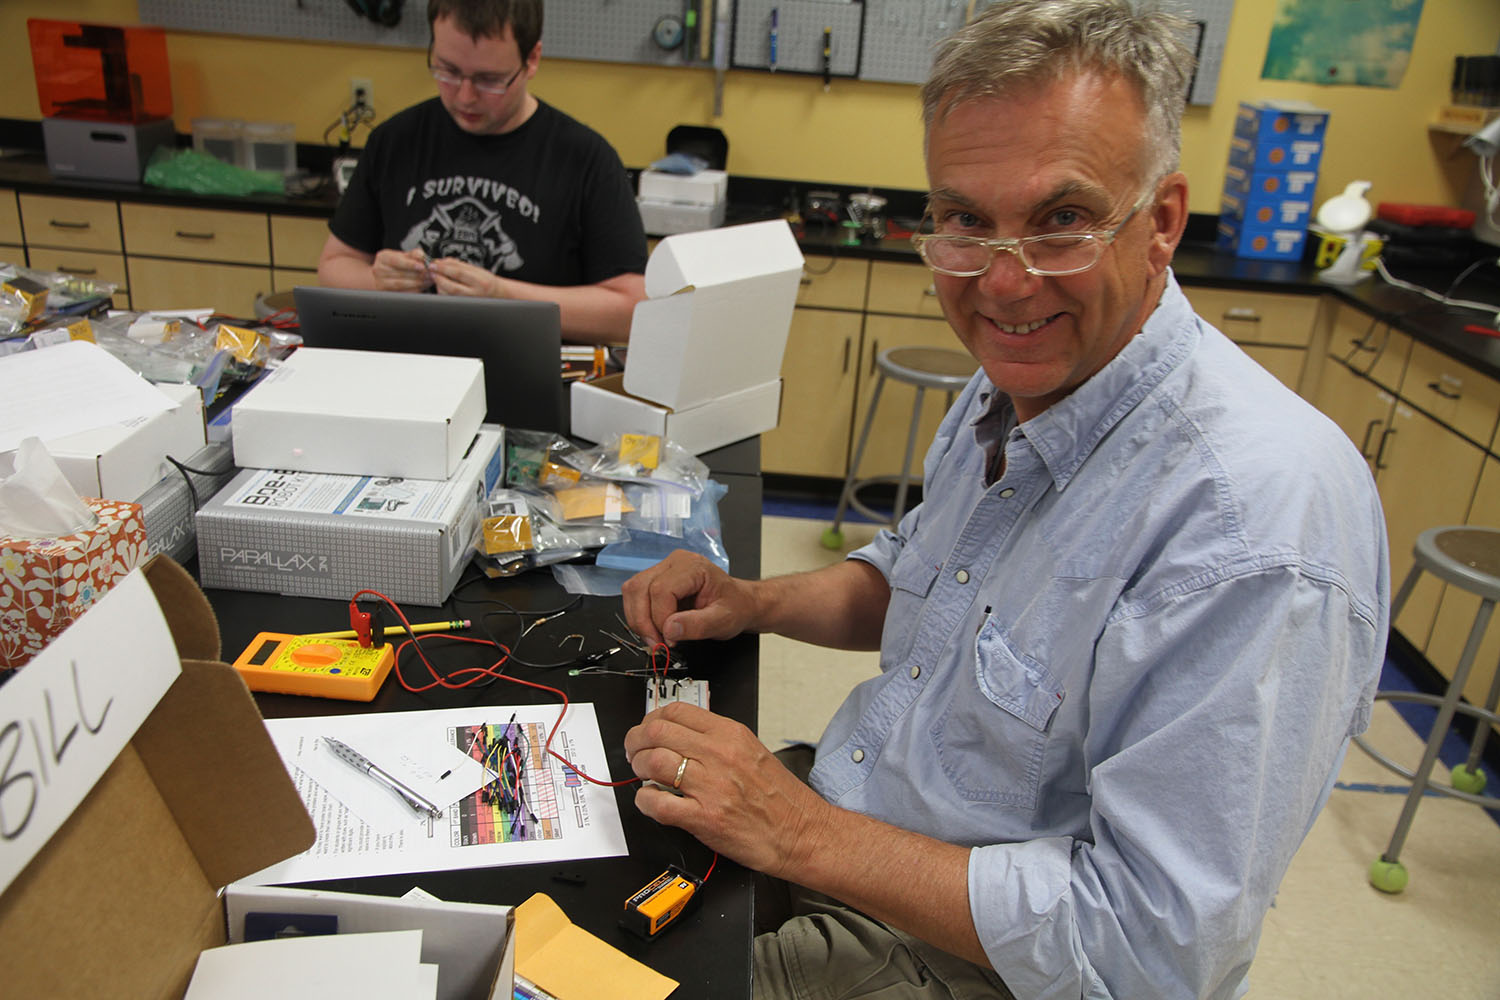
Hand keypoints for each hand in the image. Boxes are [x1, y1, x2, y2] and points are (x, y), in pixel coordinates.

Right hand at [370, 248, 432, 291]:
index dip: (410, 264)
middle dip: (418, 274)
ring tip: (429, 280)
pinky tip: (423, 286)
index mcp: (383, 258)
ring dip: (418, 282)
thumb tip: (422, 256)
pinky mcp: (387, 293)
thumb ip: (413, 254)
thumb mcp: (403, 255)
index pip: (396, 260)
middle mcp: (379, 270)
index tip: (422, 266)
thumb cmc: (396, 264)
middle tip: (431, 273)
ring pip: (402, 284)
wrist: (384, 276)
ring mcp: (381, 283)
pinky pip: (403, 292)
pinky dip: (415, 289)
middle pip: (400, 273)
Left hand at [430, 257, 506, 297]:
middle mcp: (475, 294)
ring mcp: (469, 302)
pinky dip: (441, 291)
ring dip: (438, 284)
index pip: (459, 273)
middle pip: (452, 287)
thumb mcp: (477, 269)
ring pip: (448, 295)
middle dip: (439, 277)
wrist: (497, 294)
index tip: (434, 263)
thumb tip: (443, 261)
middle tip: (431, 270)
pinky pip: (448, 299)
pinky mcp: (463, 306)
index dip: (444, 268)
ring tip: (436, 276)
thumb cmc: (487, 281)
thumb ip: (459, 265)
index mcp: (480, 281)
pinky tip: (441, 285)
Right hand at [620, 550, 758, 647]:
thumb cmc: (734, 607)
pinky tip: (654, 629)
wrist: (738, 603)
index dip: (659, 618)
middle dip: (643, 622)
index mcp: (692, 566)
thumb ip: (698, 625)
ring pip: (632, 591)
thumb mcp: (723, 621)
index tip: (669, 640)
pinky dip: (639, 616)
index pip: (661, 589)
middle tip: (657, 644)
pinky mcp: (655, 580)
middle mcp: (674, 563)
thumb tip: (670, 629)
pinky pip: (635, 596)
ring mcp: (662, 569)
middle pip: (639, 588)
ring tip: (656, 638)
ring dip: (638, 619)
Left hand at [624, 702, 826, 877]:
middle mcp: (720, 755)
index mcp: (731, 735)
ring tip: (643, 774)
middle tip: (635, 751)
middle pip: (657, 732)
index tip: (647, 729)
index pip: (676, 711)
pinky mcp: (704, 818)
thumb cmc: (780, 798)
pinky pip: (658, 803)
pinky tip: (651, 800)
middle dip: (636, 741)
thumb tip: (679, 735)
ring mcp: (711, 786)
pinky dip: (645, 800)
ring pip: (653, 762)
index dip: (651, 719)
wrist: (801, 832)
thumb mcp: (752, 751)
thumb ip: (717, 740)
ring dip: (639, 767)